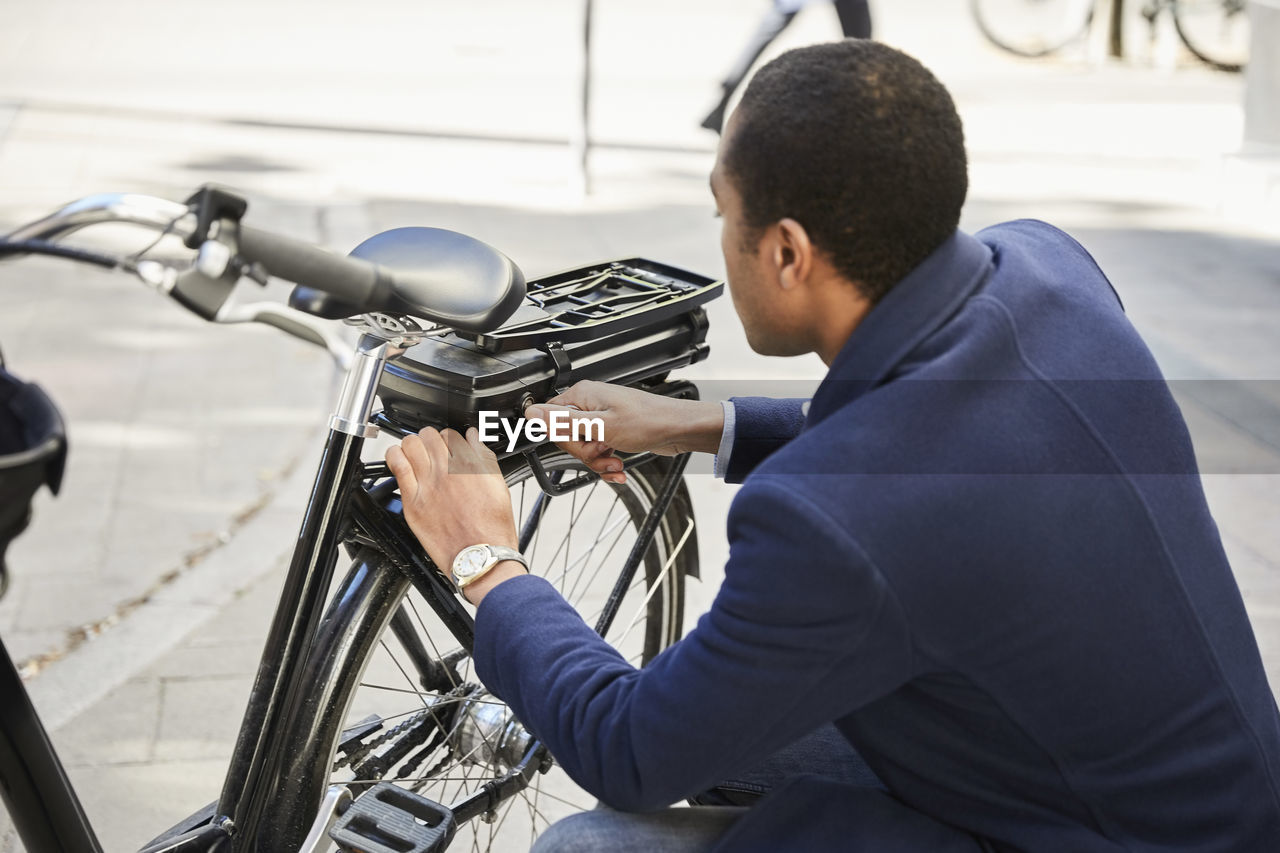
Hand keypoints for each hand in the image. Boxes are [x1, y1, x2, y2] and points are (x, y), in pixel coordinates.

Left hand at [385, 427, 523, 603]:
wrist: (480, 557)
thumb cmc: (492, 529)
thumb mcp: (498, 486)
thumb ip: (484, 457)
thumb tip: (475, 437)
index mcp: (470, 464)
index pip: (452, 434)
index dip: (450, 440)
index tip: (450, 448)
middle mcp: (448, 470)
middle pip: (430, 435)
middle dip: (431, 439)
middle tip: (432, 450)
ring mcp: (428, 485)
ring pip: (411, 444)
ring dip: (412, 445)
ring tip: (414, 454)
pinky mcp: (412, 501)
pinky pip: (397, 467)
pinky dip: (395, 457)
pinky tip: (398, 459)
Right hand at [523, 381, 724, 484]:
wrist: (680, 430)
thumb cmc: (649, 421)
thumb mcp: (601, 426)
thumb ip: (565, 422)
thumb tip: (531, 413)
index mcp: (582, 396)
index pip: (552, 420)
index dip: (565, 439)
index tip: (582, 446)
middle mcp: (590, 405)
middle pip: (568, 437)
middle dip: (586, 454)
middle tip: (604, 452)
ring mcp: (602, 420)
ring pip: (584, 449)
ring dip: (598, 462)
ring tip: (615, 463)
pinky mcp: (612, 433)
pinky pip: (598, 453)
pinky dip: (607, 464)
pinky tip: (618, 469)